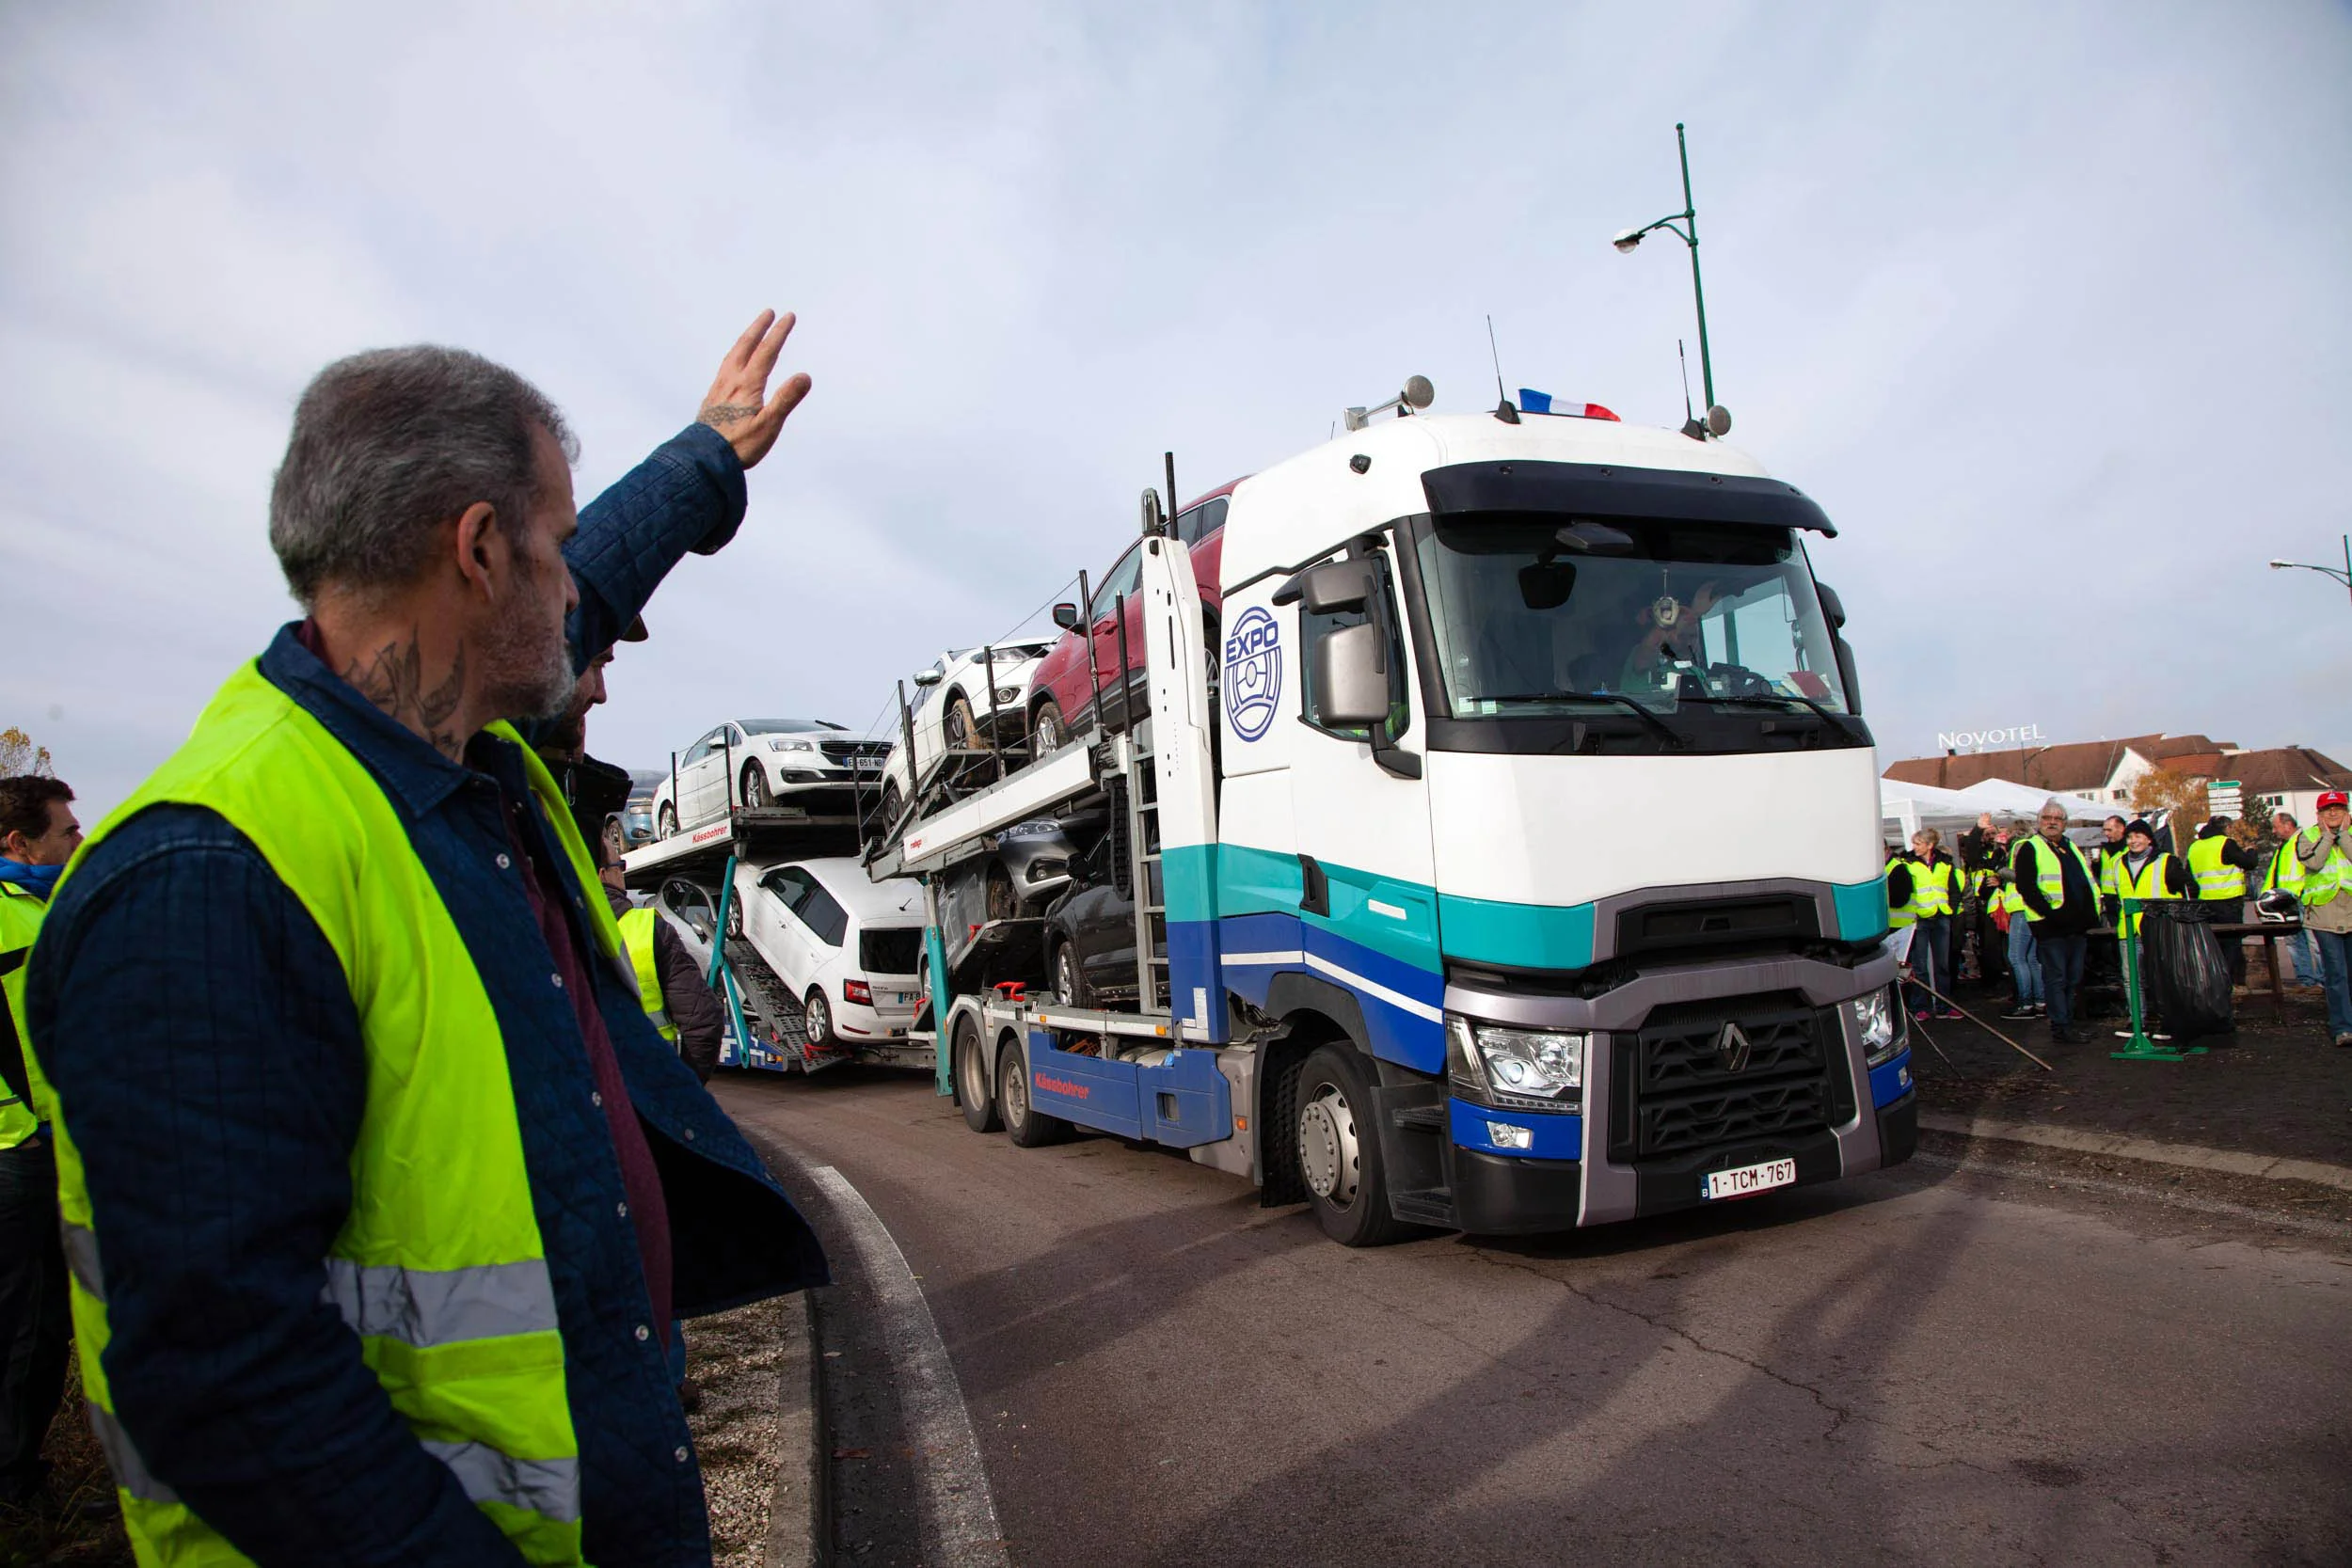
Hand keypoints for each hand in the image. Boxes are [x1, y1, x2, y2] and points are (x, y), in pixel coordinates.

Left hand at [697, 310, 812, 469]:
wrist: (704, 458)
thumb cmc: (739, 445)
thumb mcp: (769, 425)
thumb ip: (786, 399)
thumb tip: (805, 376)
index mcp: (747, 384)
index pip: (766, 352)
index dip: (778, 333)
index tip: (788, 317)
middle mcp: (731, 381)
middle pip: (746, 347)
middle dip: (759, 328)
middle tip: (769, 313)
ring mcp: (719, 388)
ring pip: (732, 356)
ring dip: (744, 340)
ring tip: (752, 333)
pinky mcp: (712, 399)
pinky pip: (724, 368)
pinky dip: (733, 357)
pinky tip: (732, 365)